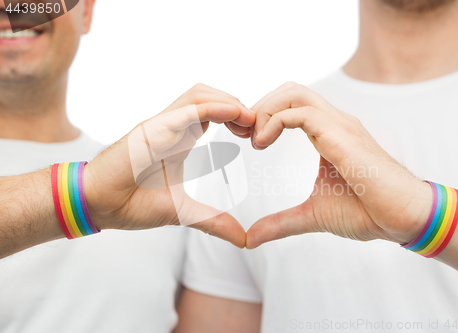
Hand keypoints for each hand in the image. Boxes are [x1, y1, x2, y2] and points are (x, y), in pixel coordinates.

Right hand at [83, 84, 254, 247]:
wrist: (97, 205)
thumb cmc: (132, 203)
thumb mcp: (184, 213)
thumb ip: (213, 222)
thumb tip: (244, 240)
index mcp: (181, 139)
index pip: (214, 112)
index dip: (238, 117)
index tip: (256, 135)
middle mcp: (172, 127)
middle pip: (210, 95)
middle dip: (238, 105)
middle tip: (257, 126)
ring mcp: (161, 125)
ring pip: (199, 94)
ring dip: (228, 101)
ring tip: (248, 120)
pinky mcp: (150, 129)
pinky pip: (185, 110)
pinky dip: (212, 108)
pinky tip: (233, 114)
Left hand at [246, 82, 431, 248]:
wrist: (404, 218)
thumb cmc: (368, 212)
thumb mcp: (312, 216)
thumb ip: (280, 223)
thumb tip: (250, 238)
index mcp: (329, 133)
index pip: (291, 104)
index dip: (264, 115)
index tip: (247, 140)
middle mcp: (334, 122)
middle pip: (290, 90)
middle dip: (260, 106)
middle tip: (244, 134)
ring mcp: (340, 125)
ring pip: (294, 93)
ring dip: (265, 110)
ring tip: (254, 140)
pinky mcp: (342, 136)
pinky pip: (300, 113)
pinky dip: (274, 122)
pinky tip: (263, 144)